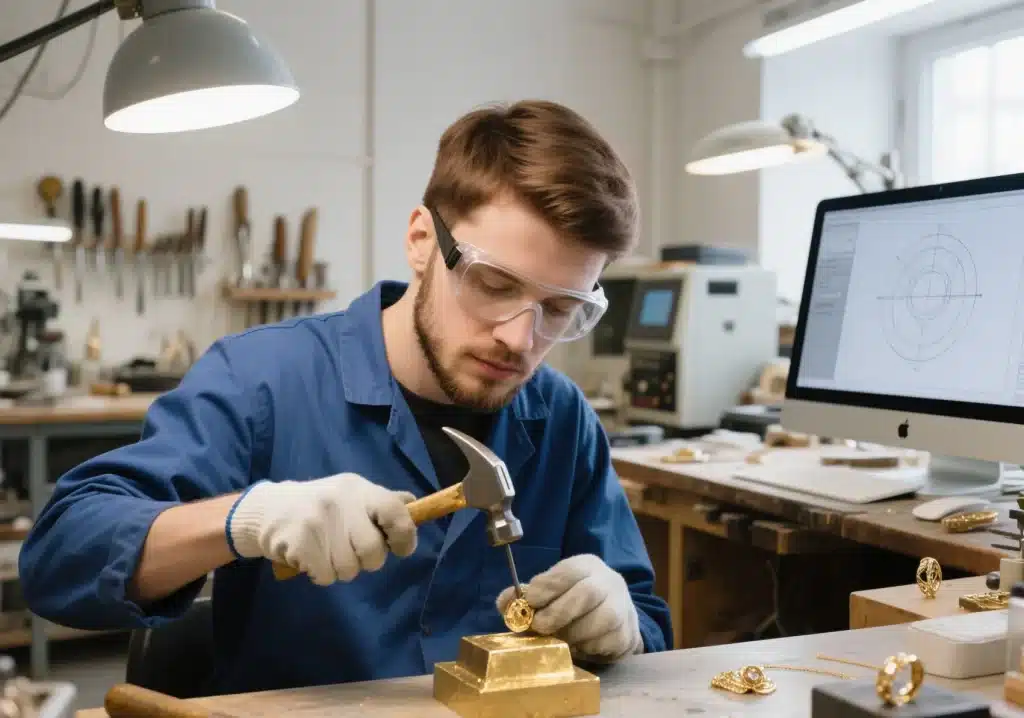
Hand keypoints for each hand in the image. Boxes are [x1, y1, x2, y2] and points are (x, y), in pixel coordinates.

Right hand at [227, 474, 416, 585]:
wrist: (267, 509)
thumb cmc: (319, 504)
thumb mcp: (350, 493)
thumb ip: (382, 502)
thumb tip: (414, 504)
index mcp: (359, 490)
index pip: (395, 511)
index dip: (405, 535)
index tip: (401, 548)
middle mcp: (341, 503)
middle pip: (373, 552)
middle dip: (367, 560)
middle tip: (351, 551)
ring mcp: (319, 523)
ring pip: (350, 569)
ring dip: (341, 568)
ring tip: (327, 552)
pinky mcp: (299, 543)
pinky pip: (326, 577)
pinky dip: (321, 574)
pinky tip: (311, 557)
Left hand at [496, 554, 641, 661]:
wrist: (613, 618)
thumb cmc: (574, 603)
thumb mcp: (552, 591)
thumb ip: (527, 596)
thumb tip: (505, 603)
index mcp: (587, 566)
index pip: (569, 570)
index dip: (548, 586)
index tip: (530, 602)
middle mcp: (610, 582)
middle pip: (588, 593)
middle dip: (559, 612)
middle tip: (540, 627)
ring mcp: (623, 607)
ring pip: (602, 620)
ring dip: (574, 634)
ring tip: (559, 639)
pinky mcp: (628, 633)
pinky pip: (608, 642)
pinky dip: (588, 647)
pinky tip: (578, 646)